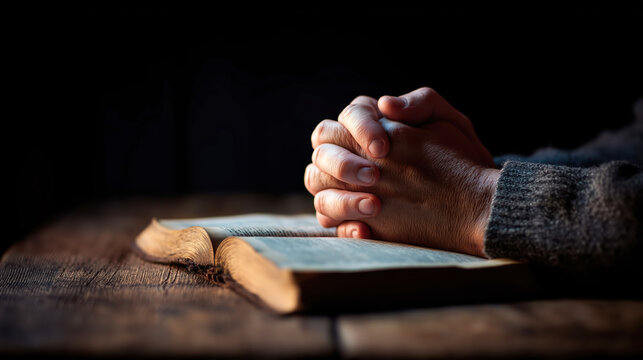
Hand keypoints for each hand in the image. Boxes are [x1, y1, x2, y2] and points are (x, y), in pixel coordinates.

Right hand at [304, 87, 498, 256]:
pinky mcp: (350, 214)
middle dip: (343, 163)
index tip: (383, 148)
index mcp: (370, 124)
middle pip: (323, 150)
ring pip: (317, 183)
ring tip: (374, 206)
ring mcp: (345, 184)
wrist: (474, 199)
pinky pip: (330, 219)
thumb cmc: (458, 155)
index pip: (348, 116)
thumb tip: (386, 103)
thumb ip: (421, 103)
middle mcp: (350, 152)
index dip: (359, 129)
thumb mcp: (448, 123)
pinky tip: (365, 230)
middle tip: (374, 176)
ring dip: (340, 197)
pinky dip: (343, 225)